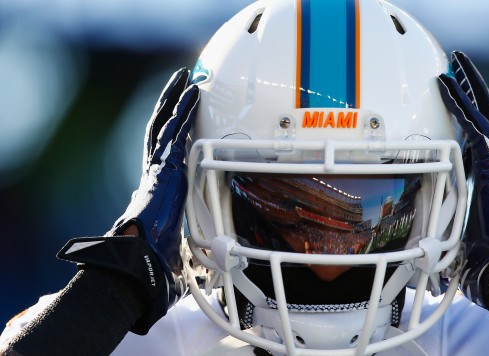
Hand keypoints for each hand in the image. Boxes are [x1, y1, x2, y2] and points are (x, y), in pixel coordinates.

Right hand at [57, 68, 198, 332]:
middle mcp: (156, 166)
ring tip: (187, 77)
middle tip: (180, 79)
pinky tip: (194, 94)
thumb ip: (186, 234)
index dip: (170, 124)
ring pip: (167, 122)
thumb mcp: (177, 232)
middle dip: (170, 101)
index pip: (163, 144)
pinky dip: (185, 110)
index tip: (179, 110)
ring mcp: (160, 163)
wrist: (144, 249)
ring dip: (177, 98)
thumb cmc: (156, 247)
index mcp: (157, 179)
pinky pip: (178, 129)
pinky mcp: (167, 163)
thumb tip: (203, 261)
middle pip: (161, 125)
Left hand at [438, 51, 488, 320]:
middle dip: (470, 92)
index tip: (454, 103)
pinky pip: (472, 125)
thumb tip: (420, 249)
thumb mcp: (463, 231)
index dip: (465, 118)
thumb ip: (445, 227)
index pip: (476, 138)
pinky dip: (459, 104)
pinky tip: (447, 86)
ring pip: (479, 114)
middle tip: (458, 69)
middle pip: (483, 117)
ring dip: (466, 89)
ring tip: (454, 66)